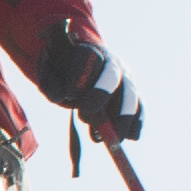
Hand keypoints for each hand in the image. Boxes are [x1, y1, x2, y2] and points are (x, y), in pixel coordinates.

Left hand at [40, 28, 143, 143]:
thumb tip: (60, 97)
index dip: (80, 76)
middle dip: (101, 94)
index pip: (89, 59)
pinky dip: (137, 122)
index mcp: (90, 52)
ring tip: (113, 137)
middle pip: (112, 76)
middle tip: (86, 113)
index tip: (69, 93)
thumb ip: (51, 85)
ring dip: (123, 117)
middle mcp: (112, 63)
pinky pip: (139, 108)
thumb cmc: (63, 75)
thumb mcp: (50, 77)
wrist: (81, 70)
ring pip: (130, 95)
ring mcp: (125, 79)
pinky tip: (132, 136)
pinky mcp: (132, 95)